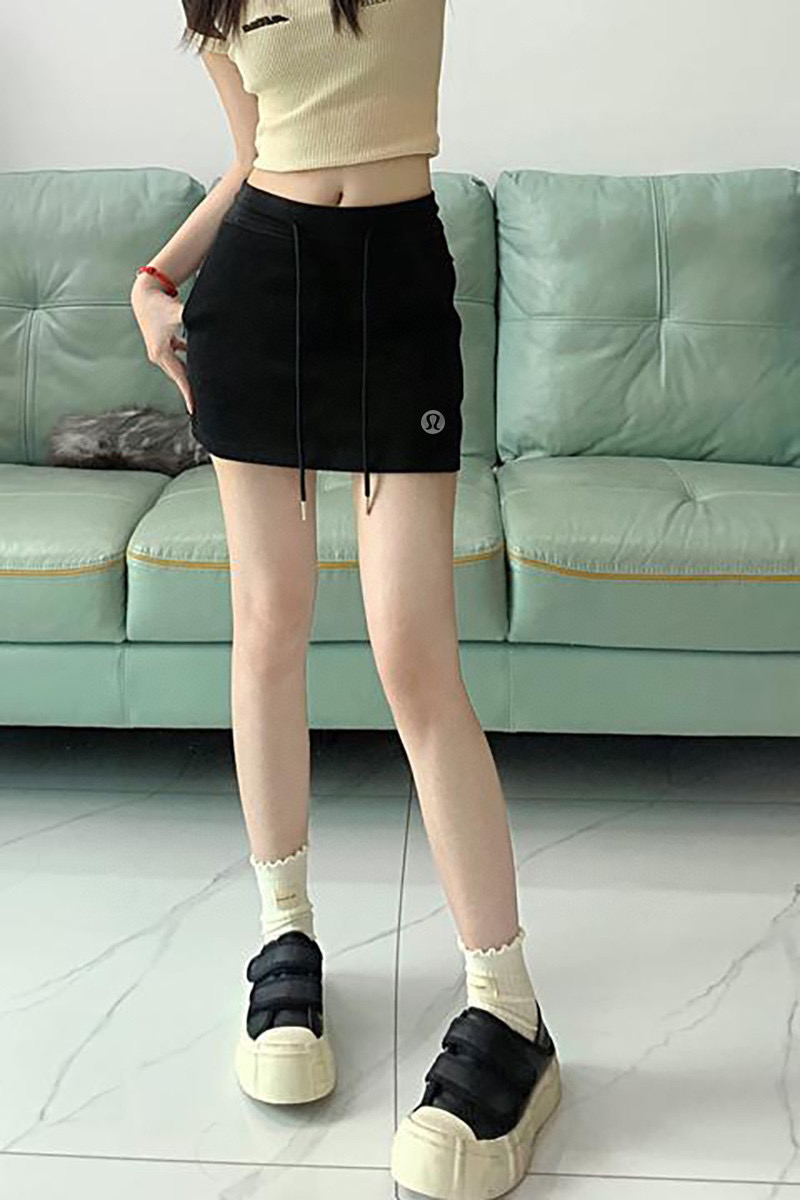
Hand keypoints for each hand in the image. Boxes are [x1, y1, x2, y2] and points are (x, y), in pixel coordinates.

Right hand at [131, 276, 193, 414]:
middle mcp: (158, 355)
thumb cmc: (161, 303)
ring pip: (178, 369)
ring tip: (200, 391)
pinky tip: (197, 367)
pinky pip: (177, 359)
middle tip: (201, 408)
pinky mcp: (163, 345)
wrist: (146, 294)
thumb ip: (193, 318)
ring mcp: (159, 352)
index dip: (188, 393)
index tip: (194, 409)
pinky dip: (187, 364)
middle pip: (178, 377)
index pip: (179, 377)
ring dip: (189, 379)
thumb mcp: (179, 312)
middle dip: (189, 391)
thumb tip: (207, 321)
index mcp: (161, 352)